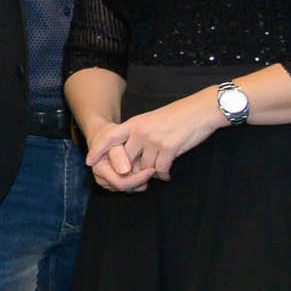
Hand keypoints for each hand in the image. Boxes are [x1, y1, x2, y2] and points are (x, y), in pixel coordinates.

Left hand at [85, 94, 226, 188]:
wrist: (201, 110)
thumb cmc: (178, 116)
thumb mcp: (152, 121)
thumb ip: (139, 137)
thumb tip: (133, 160)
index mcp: (134, 123)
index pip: (109, 137)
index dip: (97, 150)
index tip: (89, 162)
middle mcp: (140, 132)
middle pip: (126, 160)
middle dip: (131, 172)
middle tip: (138, 179)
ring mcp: (154, 140)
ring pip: (145, 167)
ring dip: (151, 173)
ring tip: (159, 171)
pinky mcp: (169, 148)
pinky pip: (160, 170)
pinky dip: (163, 175)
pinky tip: (167, 174)